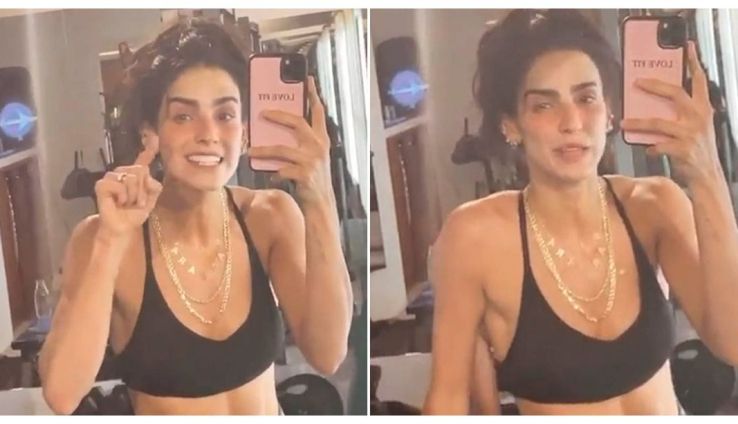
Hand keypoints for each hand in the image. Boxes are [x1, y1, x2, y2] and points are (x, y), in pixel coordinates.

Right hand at [95, 135, 162, 238]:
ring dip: (133, 195)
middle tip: (135, 202)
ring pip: (131, 177)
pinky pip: (119, 185)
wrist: (123, 227)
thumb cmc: (134, 213)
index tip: (154, 137)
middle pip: (140, 170)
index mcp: (135, 175)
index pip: (142, 159)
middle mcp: (123, 172)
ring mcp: (111, 177)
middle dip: (142, 190)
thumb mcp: (151, 200)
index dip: (149, 148)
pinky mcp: (101, 184)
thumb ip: (153, 185)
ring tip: (126, 203)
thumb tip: (146, 170)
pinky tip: (118, 202)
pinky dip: (123, 196)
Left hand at [248, 76, 334, 204]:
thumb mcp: (310, 156)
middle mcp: (318, 146)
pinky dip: (273, 171)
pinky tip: (269, 173)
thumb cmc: (311, 178)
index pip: (318, 112)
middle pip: (297, 123)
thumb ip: (299, 143)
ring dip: (264, 149)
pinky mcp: (305, 174)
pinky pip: (282, 169)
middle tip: (262, 112)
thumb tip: (273, 130)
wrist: (321, 203)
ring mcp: (312, 160)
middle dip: (279, 115)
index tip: (308, 79)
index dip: (313, 95)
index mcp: (321, 139)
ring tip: (251, 150)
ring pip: (282, 149)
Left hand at [621, 41, 720, 182]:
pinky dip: (650, 147)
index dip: (694, 62)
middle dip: (654, 86)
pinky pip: (659, 145)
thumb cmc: (696, 148)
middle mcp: (698, 117)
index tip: (688, 46)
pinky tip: (646, 148)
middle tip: (636, 81)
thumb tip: (653, 103)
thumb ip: (680, 113)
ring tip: (623, 122)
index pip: (699, 80)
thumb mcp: (694, 126)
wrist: (707, 174)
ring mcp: (691, 133)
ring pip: (658, 123)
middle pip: (675, 94)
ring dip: (638, 122)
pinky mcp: (682, 149)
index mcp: (702, 108)